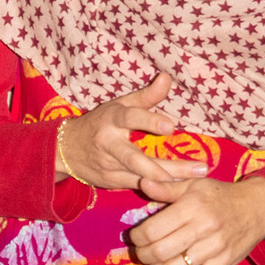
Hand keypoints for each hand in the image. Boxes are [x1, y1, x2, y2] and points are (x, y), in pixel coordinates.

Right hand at [56, 72, 207, 190]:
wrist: (66, 150)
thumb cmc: (100, 123)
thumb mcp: (119, 106)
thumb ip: (146, 96)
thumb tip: (167, 77)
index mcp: (111, 120)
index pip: (130, 118)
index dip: (149, 122)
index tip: (171, 126)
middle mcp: (109, 145)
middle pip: (137, 159)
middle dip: (168, 166)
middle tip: (198, 167)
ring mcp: (109, 167)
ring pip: (141, 176)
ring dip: (170, 179)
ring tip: (197, 177)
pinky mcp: (112, 182)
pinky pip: (140, 185)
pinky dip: (160, 187)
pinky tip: (182, 186)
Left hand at [130, 174, 264, 264]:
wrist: (258, 207)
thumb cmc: (220, 195)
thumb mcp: (194, 185)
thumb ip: (166, 187)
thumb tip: (143, 183)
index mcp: (193, 206)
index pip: (152, 230)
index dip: (137, 237)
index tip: (135, 236)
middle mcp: (204, 228)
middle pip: (159, 252)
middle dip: (143, 254)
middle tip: (142, 251)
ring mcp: (215, 249)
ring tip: (157, 261)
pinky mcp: (224, 264)